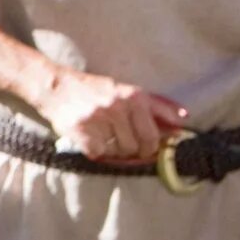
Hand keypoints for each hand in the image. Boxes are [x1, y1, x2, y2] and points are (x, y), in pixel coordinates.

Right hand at [35, 70, 186, 163]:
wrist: (55, 86)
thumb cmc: (95, 89)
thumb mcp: (128, 90)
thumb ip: (157, 105)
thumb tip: (183, 118)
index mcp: (134, 96)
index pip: (154, 134)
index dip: (154, 146)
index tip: (150, 148)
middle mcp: (118, 107)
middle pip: (138, 146)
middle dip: (135, 150)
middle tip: (124, 143)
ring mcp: (99, 119)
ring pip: (119, 151)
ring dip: (115, 149)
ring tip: (105, 136)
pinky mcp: (82, 131)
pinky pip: (99, 153)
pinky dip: (96, 150)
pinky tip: (91, 138)